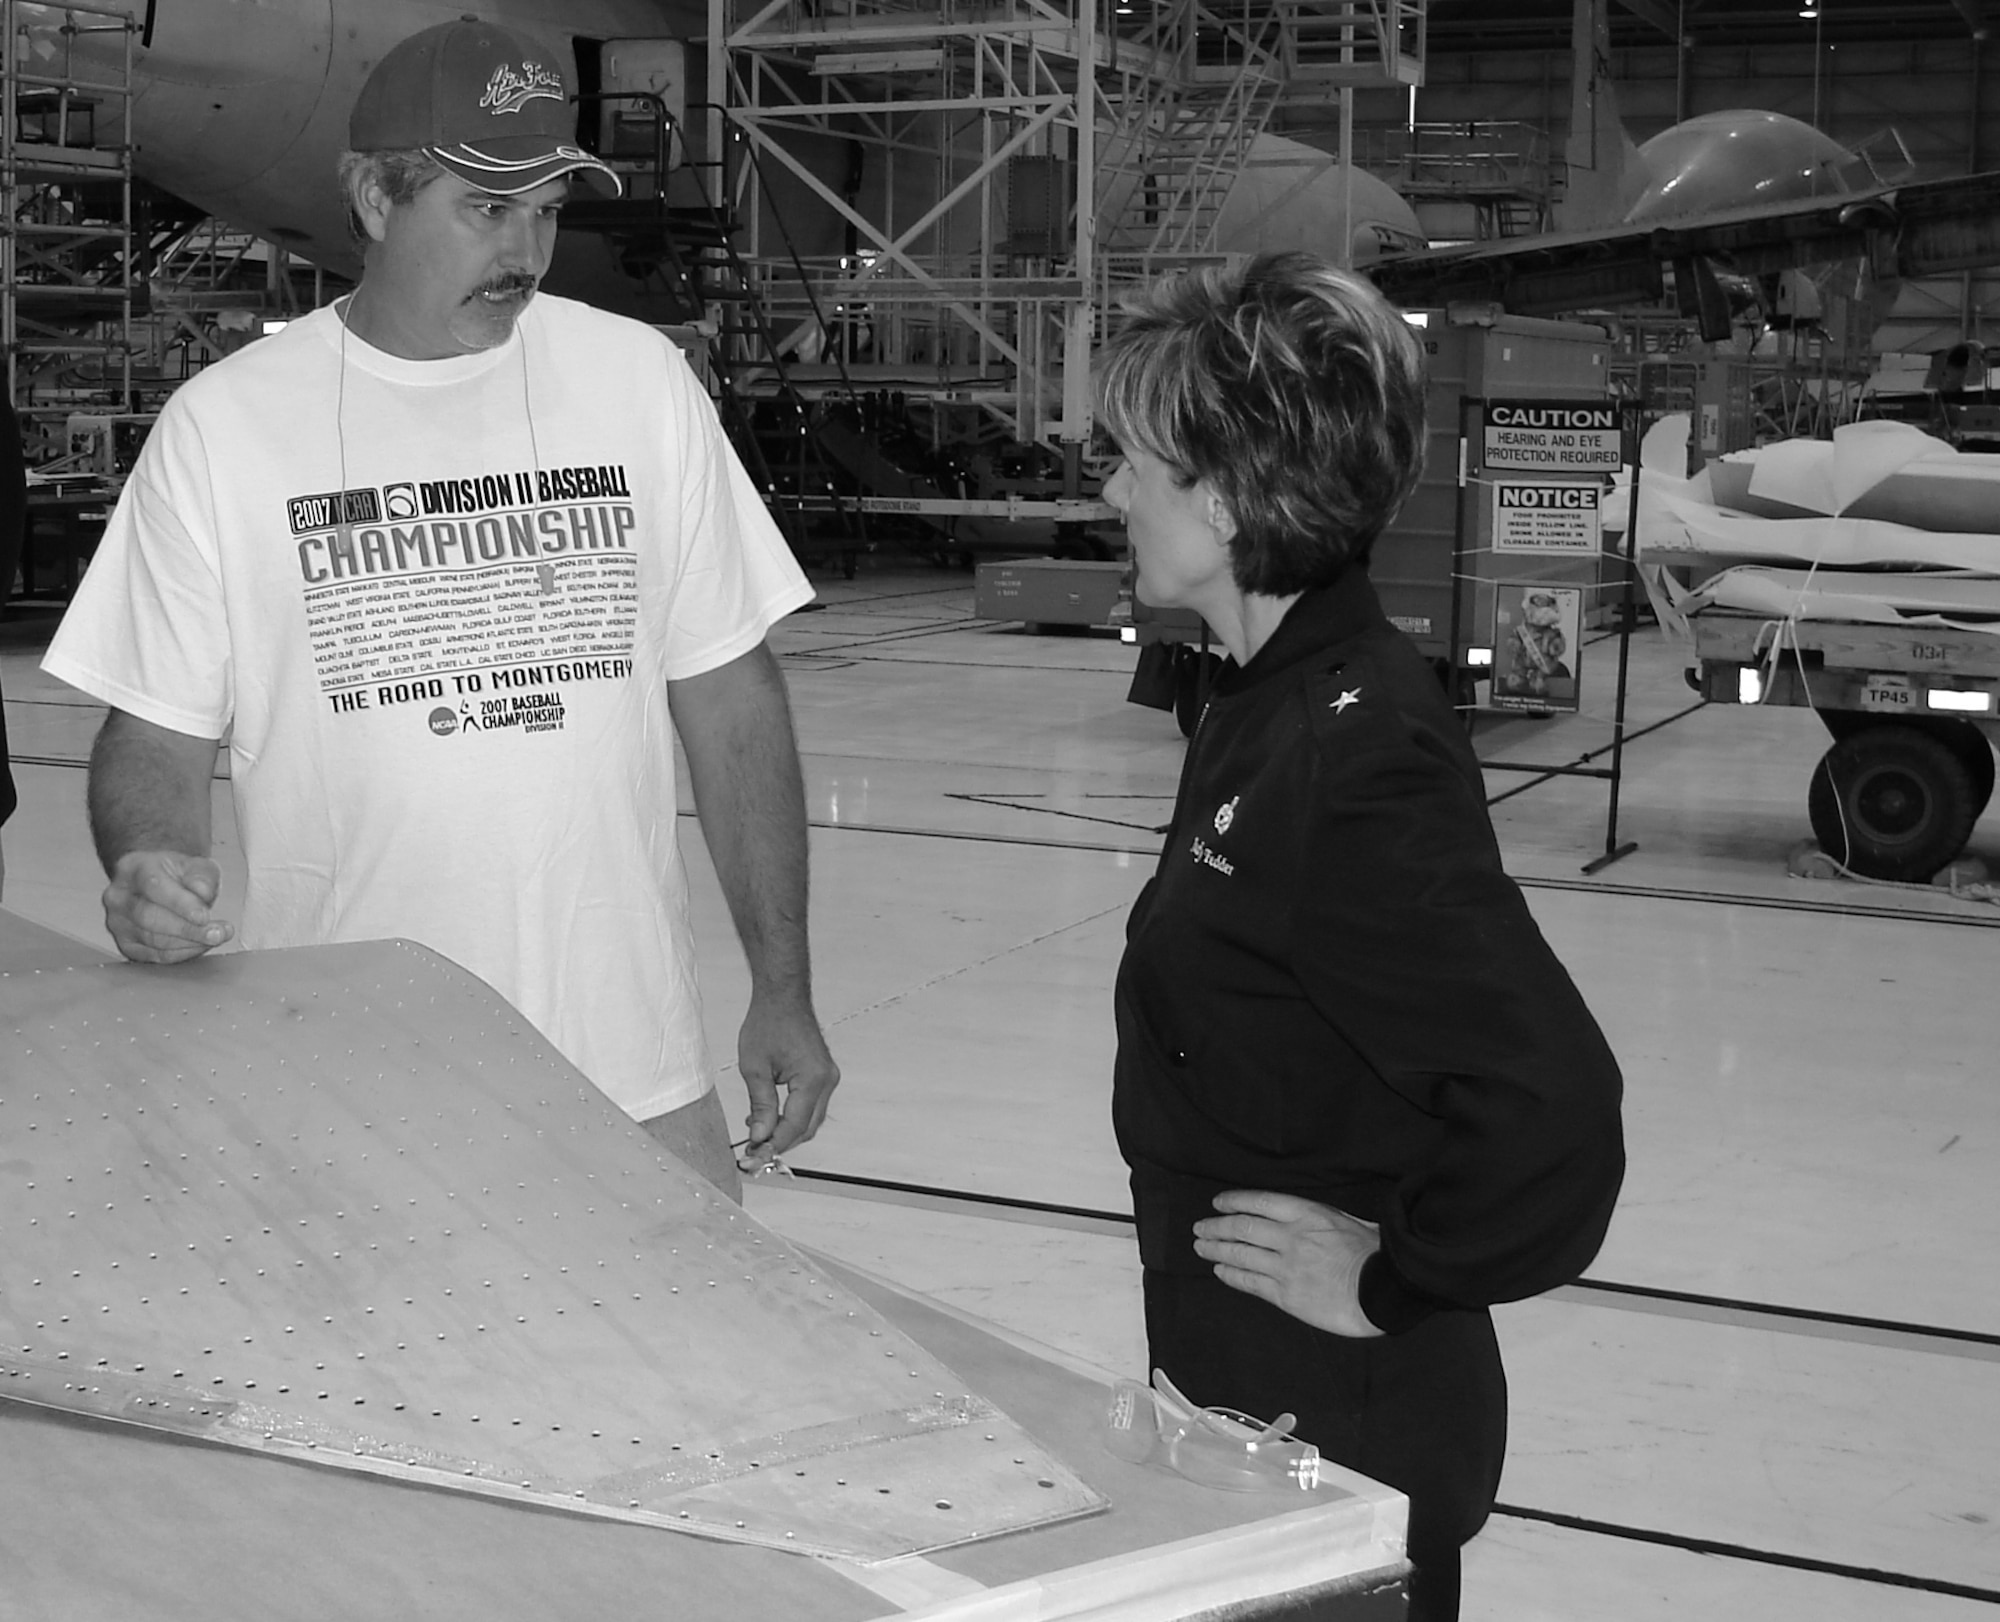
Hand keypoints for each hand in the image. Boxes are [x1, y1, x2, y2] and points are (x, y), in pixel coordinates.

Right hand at [102, 850, 233, 963]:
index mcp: (133, 868)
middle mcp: (119, 896)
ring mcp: (118, 922)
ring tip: (216, 937)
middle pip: (149, 918)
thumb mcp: (196, 865)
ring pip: (152, 940)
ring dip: (189, 943)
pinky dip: (182, 953)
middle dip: (188, 929)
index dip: (180, 903)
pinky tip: (201, 945)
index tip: (204, 916)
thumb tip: (203, 894)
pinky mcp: (127, 944)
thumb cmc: (177, 875)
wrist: (160, 884)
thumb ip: (202, 876)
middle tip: (218, 933)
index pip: (154, 886)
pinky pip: (155, 955)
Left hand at [736, 992, 838, 1169]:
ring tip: (757, 1135)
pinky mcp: (823, 1075)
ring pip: (809, 1120)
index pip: (794, 1126)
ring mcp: (828, 1078)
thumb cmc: (768, 1023)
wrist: (783, 997)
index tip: (752, 1156)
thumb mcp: (755, 1068)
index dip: (773, 1145)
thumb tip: (760, 1136)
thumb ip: (761, 1106)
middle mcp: (827, 1081)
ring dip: (785, 1131)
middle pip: (806, 1128)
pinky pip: (810, 1106)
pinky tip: (769, 1117)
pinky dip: (791, 1117)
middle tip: (753, 1152)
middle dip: (780, 1143)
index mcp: (813, 1079)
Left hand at [1192, 1190, 1385, 1338]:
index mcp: (1308, 1214)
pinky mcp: (1286, 1295)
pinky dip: (1231, 1275)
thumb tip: (1309, 1218)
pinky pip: (1250, 1283)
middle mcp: (1291, 1237)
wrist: (1383, 1291)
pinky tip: (1220, 1271)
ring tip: (1201, 1247)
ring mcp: (1286, 1267)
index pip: (1260, 1202)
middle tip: (1200, 1227)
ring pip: (1240, 1254)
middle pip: (1243, 1227)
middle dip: (1217, 1227)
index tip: (1218, 1203)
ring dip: (1216, 1249)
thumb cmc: (1376, 1255)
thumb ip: (1323, 1220)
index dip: (1234, 1201)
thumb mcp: (1352, 1222)